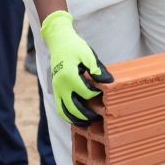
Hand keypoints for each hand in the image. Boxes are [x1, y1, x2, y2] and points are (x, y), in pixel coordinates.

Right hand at [40, 10, 113, 125]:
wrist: (58, 41)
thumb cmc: (75, 47)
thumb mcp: (88, 54)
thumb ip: (97, 69)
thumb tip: (109, 82)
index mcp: (70, 76)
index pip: (86, 93)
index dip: (97, 95)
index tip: (105, 94)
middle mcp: (61, 85)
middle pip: (74, 108)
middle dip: (87, 115)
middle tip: (99, 117)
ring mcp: (56, 89)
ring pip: (64, 111)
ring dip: (75, 120)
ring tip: (87, 123)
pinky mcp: (55, 89)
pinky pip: (60, 107)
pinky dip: (67, 115)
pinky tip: (78, 118)